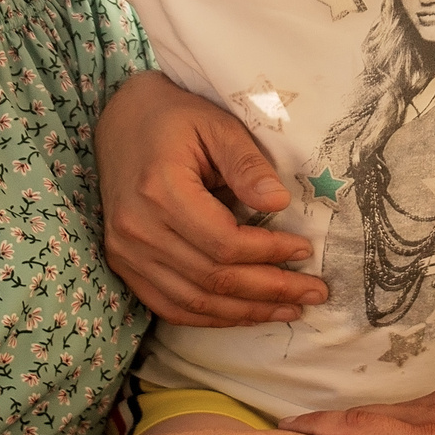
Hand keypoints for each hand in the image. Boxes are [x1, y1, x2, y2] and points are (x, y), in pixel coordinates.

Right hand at [96, 72, 326, 324]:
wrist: (121, 121)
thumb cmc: (175, 119)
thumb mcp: (217, 125)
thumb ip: (247, 164)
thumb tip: (279, 203)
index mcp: (160, 190)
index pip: (224, 242)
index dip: (269, 253)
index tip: (305, 250)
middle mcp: (138, 228)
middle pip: (212, 278)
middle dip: (269, 291)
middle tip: (313, 293)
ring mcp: (125, 251)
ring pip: (193, 301)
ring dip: (245, 312)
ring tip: (288, 310)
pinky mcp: (123, 262)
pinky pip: (169, 305)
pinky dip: (210, 316)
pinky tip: (244, 313)